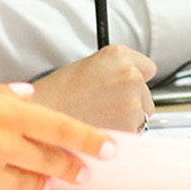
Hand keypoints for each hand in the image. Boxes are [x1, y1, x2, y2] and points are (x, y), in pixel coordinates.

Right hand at [0, 69, 112, 189]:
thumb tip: (23, 97)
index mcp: (0, 110)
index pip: (60, 127)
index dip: (89, 140)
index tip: (109, 148)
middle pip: (49, 159)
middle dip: (71, 165)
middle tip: (84, 170)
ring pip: (26, 180)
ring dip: (42, 180)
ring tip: (51, 181)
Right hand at [29, 45, 156, 131]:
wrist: (42, 123)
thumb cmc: (58, 96)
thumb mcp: (87, 67)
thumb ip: (113, 70)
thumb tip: (128, 79)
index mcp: (118, 55)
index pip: (147, 67)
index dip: (134, 79)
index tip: (125, 86)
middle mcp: (130, 75)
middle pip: (146, 93)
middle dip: (131, 101)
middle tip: (105, 106)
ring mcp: (133, 101)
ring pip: (142, 114)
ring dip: (128, 119)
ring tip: (100, 118)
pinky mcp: (131, 125)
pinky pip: (136, 132)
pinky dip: (123, 134)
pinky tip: (102, 129)